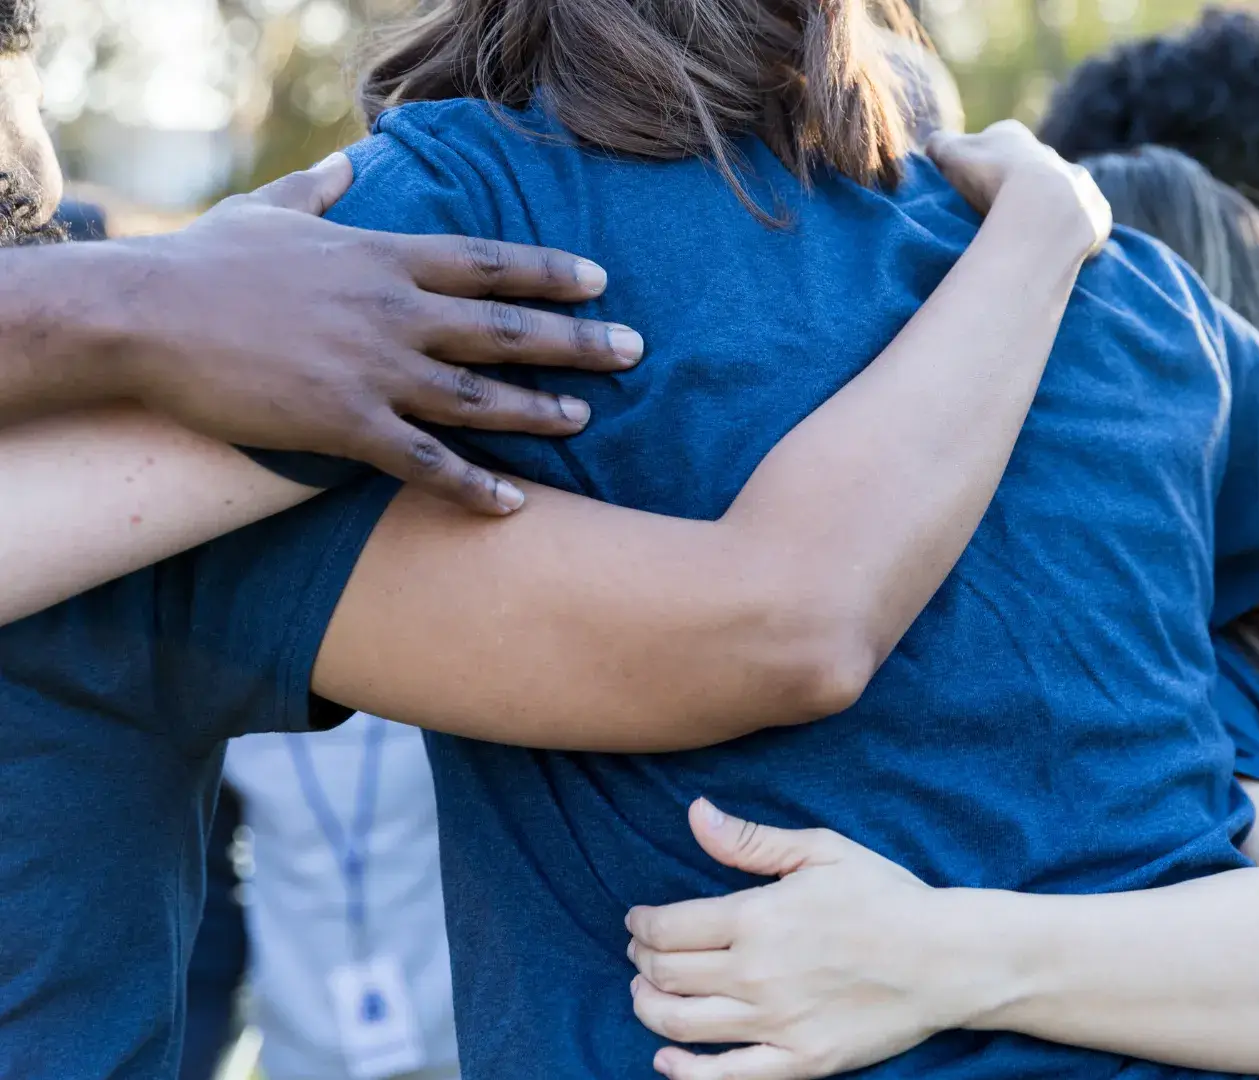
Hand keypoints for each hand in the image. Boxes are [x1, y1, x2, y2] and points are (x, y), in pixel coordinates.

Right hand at [106, 154, 643, 514]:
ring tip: (586, 421)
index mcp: (383, 258)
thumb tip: (342, 168)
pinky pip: (424, 463)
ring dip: (540, 412)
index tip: (601, 281)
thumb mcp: (266, 212)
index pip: (488, 262)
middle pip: (506, 329)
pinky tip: (512, 504)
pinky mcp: (344, 424)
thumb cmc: (202, 263)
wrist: (144, 316)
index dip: (550, 271)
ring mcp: (374, 370)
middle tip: (634, 352)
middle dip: (576, 341)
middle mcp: (394, 312)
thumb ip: (316, 193)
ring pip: (479, 398)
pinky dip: (472, 486)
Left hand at [626, 800, 946, 1079]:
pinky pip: (724, 1078)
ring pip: (679, 1024)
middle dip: (642, 961)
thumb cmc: (887, 897)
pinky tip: (666, 1058)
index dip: (641, 925)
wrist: (946, 959)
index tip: (638, 921)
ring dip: (648, 1008)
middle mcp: (755, 973)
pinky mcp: (797, 1062)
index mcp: (757, 917)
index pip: (667, 927)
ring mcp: (774, 1023)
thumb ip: (751, 840)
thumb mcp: (822, 851)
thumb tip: (694, 815)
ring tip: (647, 994)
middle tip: (643, 953)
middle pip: (665, 974)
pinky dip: (683, 1071)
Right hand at [928, 120, 1111, 258]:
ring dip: (1046, 212)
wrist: (1043, 207)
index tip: (972, 186)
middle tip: (998, 216)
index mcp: (1013, 136)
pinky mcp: (1096, 212)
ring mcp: (1077, 182)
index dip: (980, 164)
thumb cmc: (990, 177)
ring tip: (1028, 237)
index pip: (994, 144)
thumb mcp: (949, 155)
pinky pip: (1082, 223)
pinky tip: (1055, 250)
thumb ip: (939, 145)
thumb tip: (935, 145)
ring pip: (1060, 196)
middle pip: (1029, 169)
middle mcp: (1050, 154)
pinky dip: (1069, 234)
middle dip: (1017, 189)